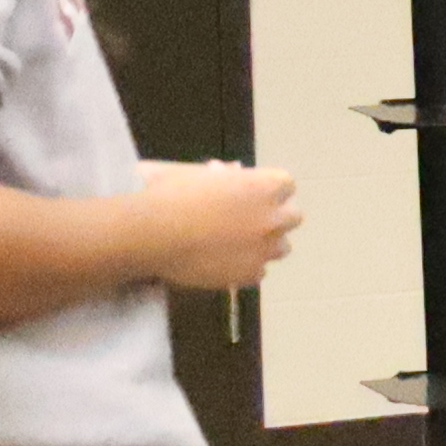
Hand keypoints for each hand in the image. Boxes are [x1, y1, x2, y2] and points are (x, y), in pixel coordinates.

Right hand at [136, 161, 302, 287]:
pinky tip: (225, 262)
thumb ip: (224, 174)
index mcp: (265, 186)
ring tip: (238, 244)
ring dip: (266, 244)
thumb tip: (233, 171)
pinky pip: (259, 271)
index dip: (268, 189)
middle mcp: (273, 218)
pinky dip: (246, 267)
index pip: (286, 185)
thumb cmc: (172, 195)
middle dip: (275, 217)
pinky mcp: (249, 274)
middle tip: (250, 220)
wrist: (152, 234)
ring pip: (282, 247)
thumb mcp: (198, 173)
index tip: (252, 194)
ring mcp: (264, 249)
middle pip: (293, 217)